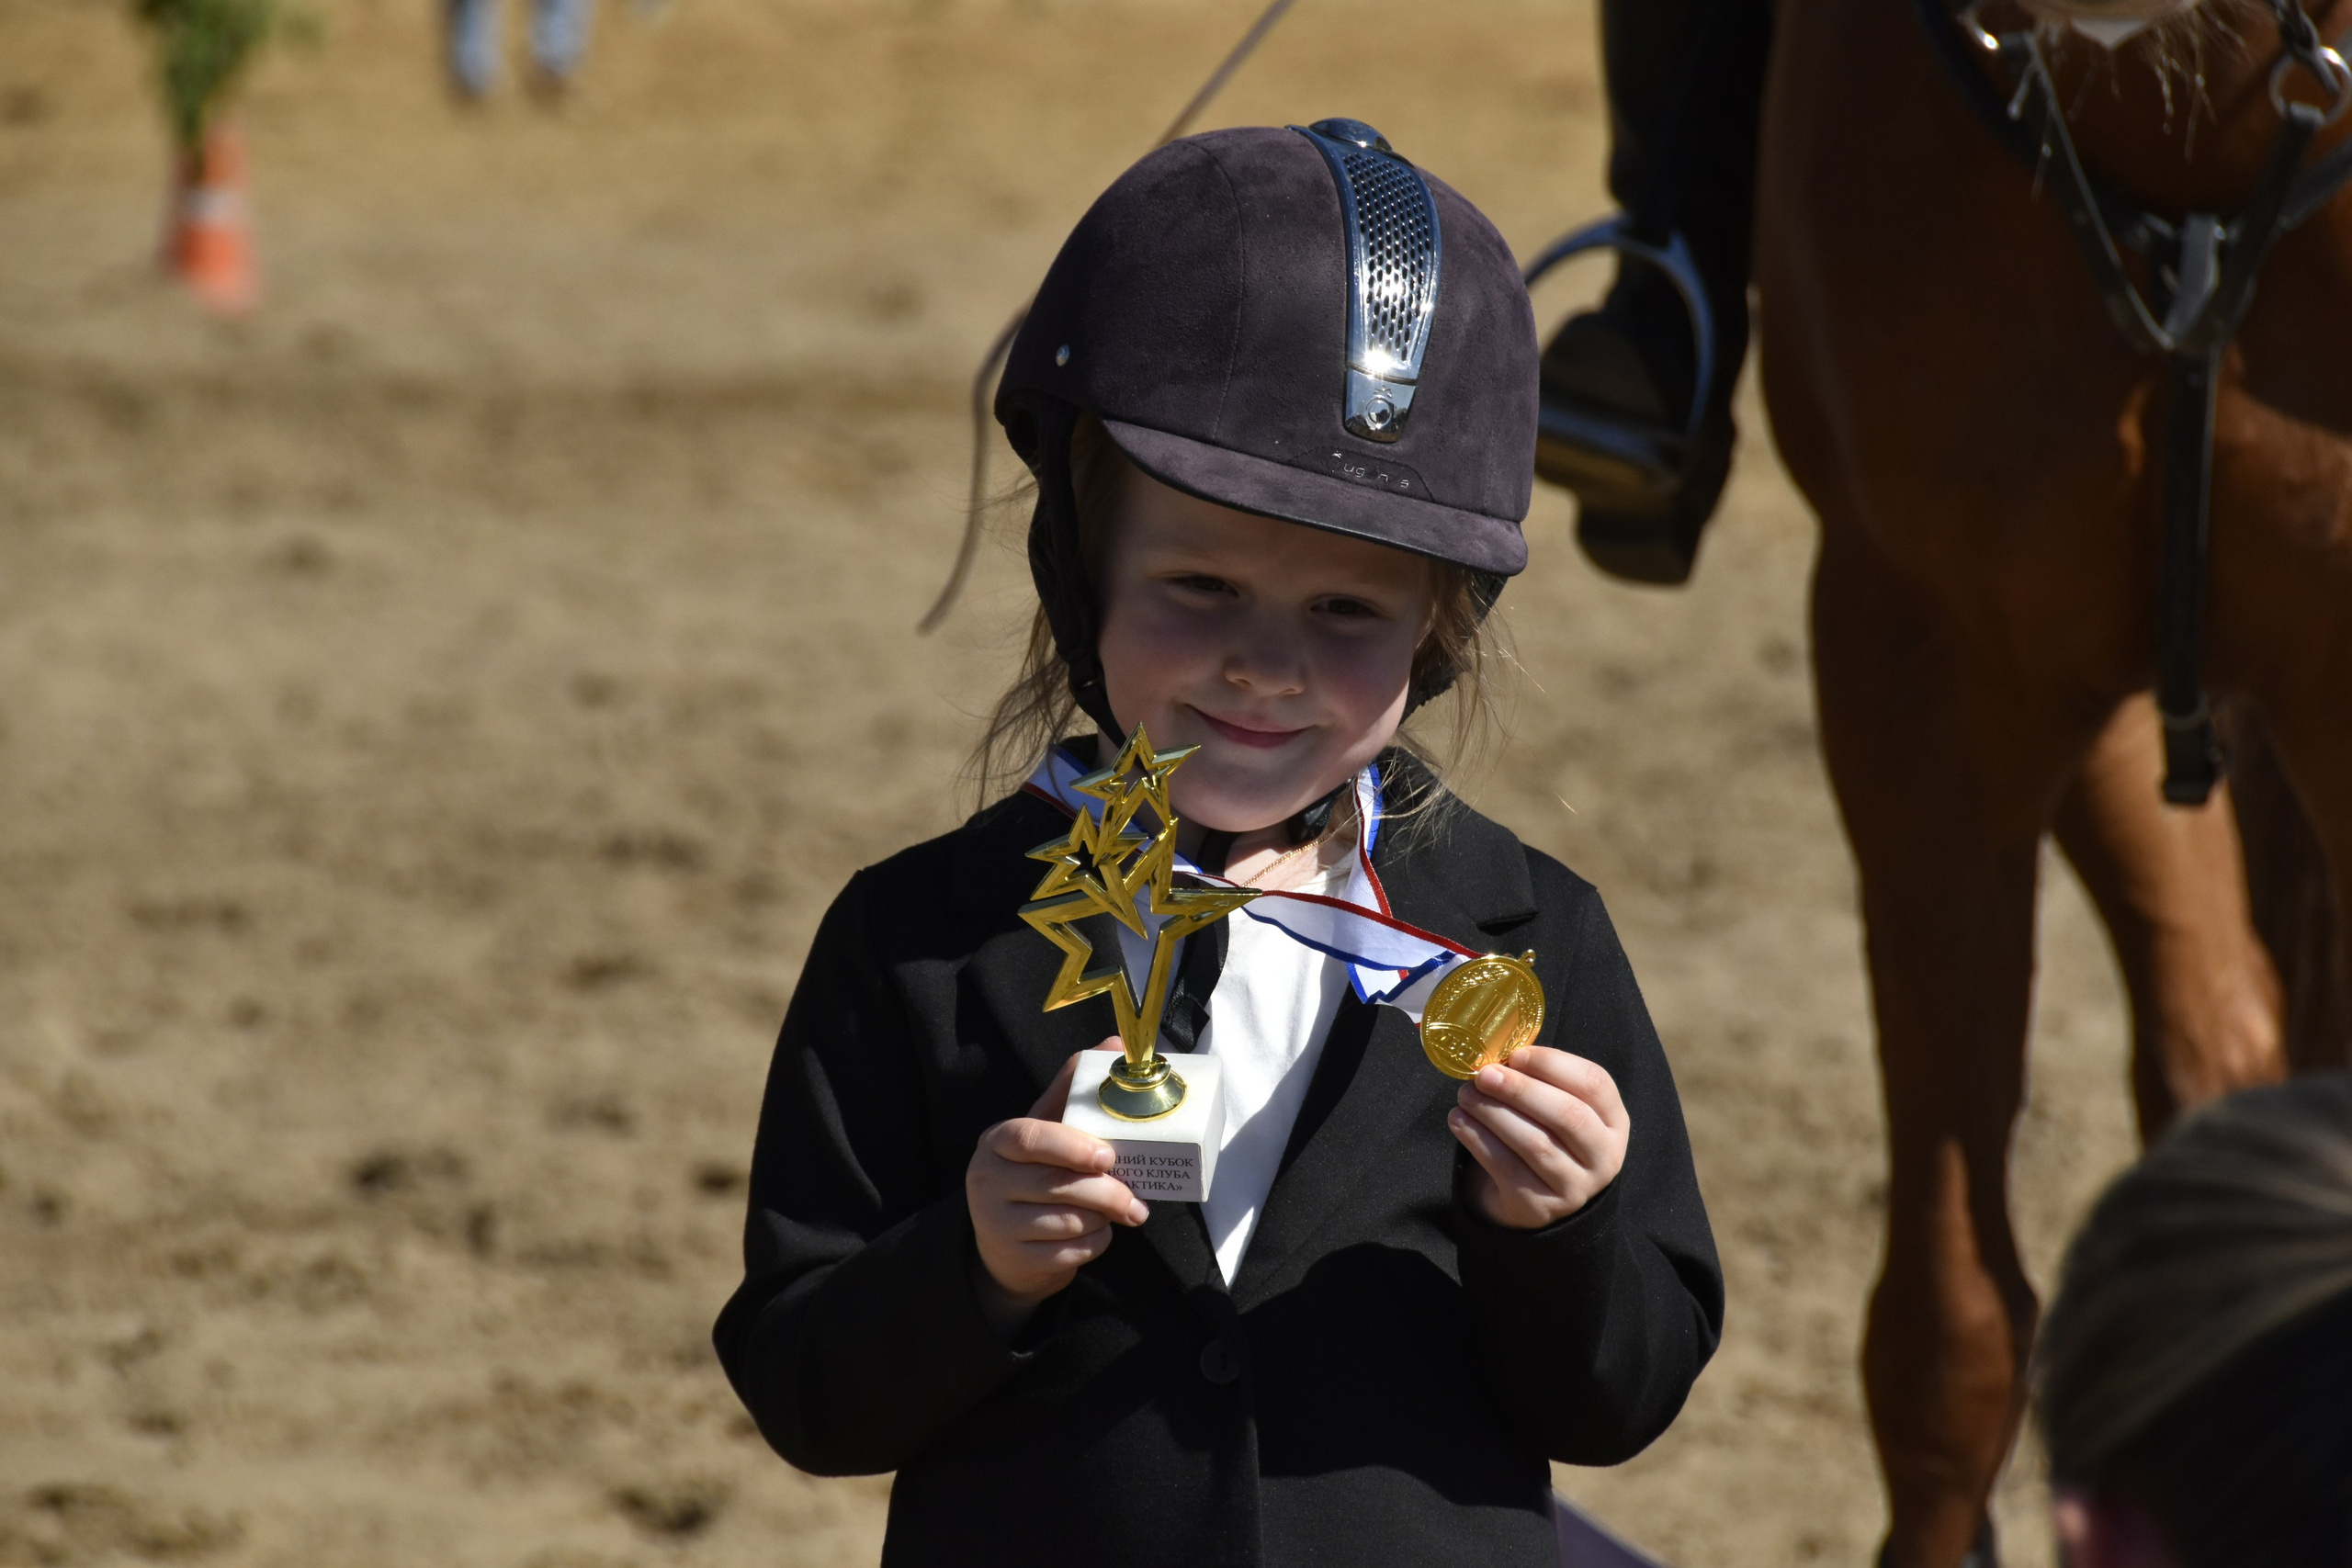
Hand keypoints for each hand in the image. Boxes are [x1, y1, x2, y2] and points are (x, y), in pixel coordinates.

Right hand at [966, 1042, 1144, 1337]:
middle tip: (1135, 1199)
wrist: (1005, 1246)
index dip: (1071, 1146)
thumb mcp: (1045, 1130)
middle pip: (1057, 1185)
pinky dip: (1094, 1244)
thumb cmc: (1032, 1174)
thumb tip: (1115, 1045)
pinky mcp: (1016, 1260)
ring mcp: (997, 1224)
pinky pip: (1072, 1253)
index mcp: (997, 1142)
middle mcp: (987, 1181)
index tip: (1108, 1156)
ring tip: (1115, 1213)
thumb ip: (1074, 1090)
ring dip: (1103, 1219)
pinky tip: (1096, 1234)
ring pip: (1069, 1222)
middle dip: (1106, 1192)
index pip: (1029, 1138)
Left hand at [1447, 1045, 1628, 1229]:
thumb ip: (1539, 1080)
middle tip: (1484, 1074)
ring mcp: (1576, 1187)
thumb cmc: (1547, 1135)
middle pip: (1567, 1116)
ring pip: (1535, 1144)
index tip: (1517, 1054)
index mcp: (1613, 1121)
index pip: (1595, 1084)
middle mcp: (1603, 1156)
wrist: (1538, 1197)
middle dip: (1521, 1090)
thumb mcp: (1558, 1107)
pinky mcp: (1541, 1207)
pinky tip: (1459, 1120)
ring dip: (1494, 1113)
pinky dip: (1478, 1139)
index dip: (1554, 1064)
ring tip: (1466, 1094)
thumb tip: (1498, 1053)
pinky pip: (1507, 1168)